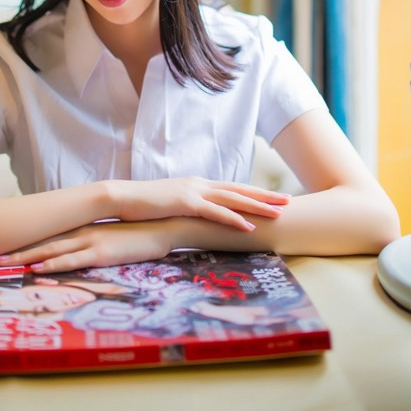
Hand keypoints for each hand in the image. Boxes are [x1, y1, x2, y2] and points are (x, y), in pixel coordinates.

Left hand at [0, 220, 173, 273]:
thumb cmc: (138, 234)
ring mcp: (91, 241)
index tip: (6, 245)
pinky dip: (54, 264)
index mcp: (83, 227)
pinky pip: (73, 260)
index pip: (50, 234)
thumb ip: (92, 240)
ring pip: (52, 250)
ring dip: (27, 257)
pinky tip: (38, 269)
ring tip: (5, 263)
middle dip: (18, 249)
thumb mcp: (110, 235)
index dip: (27, 241)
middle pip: (43, 241)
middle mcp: (82, 231)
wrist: (163, 227)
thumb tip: (76, 249)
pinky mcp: (102, 253)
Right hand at [109, 177, 290, 232]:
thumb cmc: (144, 205)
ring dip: (257, 206)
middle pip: (239, 189)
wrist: (121, 198)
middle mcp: (199, 184)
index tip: (274, 198)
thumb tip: (199, 218)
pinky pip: (214, 211)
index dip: (254, 193)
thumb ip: (187, 208)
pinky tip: (248, 226)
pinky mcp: (184, 202)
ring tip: (278, 213)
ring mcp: (193, 191)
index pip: (232, 188)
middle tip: (288, 201)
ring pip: (233, 198)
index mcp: (197, 184)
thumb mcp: (171, 205)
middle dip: (265, 196)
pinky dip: (233, 218)